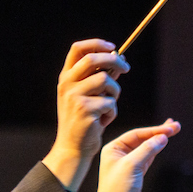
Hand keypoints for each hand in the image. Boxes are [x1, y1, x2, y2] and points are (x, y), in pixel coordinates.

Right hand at [42, 39, 129, 191]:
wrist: (73, 147)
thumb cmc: (84, 120)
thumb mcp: (89, 95)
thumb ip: (101, 76)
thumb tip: (120, 58)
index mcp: (66, 77)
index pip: (77, 48)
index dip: (96, 44)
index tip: (112, 47)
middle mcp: (67, 84)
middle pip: (93, 59)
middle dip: (114, 61)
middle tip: (126, 68)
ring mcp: (74, 96)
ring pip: (106, 81)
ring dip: (115, 92)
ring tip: (110, 105)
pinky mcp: (84, 110)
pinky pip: (109, 102)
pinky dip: (112, 111)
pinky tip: (104, 120)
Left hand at [92, 120, 180, 191]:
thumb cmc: (117, 190)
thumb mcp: (131, 166)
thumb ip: (147, 150)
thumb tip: (162, 137)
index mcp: (114, 148)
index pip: (137, 134)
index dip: (155, 130)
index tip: (170, 128)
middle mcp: (119, 154)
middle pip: (143, 138)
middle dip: (159, 132)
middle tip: (176, 126)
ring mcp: (128, 163)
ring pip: (147, 147)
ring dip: (159, 139)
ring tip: (172, 130)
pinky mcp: (136, 173)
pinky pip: (148, 157)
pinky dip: (156, 151)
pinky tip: (163, 143)